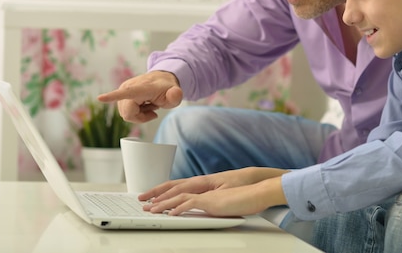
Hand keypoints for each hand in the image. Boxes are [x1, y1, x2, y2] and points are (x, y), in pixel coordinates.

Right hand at [97, 71, 182, 122]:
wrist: (162, 79)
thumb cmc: (167, 88)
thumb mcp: (175, 93)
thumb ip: (176, 95)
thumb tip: (174, 94)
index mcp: (142, 87)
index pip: (127, 92)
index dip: (113, 96)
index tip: (100, 98)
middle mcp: (129, 86)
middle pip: (128, 113)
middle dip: (140, 117)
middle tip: (153, 110)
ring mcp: (124, 89)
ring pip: (126, 114)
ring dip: (139, 114)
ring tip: (149, 105)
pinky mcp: (121, 93)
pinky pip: (126, 112)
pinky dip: (136, 112)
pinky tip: (144, 105)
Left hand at [141, 168, 287, 216]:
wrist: (258, 191)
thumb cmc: (245, 197)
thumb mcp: (224, 202)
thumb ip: (212, 204)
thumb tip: (204, 209)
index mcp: (205, 188)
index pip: (180, 188)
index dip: (165, 192)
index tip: (153, 199)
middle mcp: (203, 188)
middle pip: (175, 188)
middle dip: (157, 195)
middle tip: (143, 201)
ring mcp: (206, 193)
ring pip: (179, 195)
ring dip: (163, 203)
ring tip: (151, 209)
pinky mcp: (211, 200)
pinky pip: (191, 203)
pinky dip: (179, 208)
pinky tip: (170, 214)